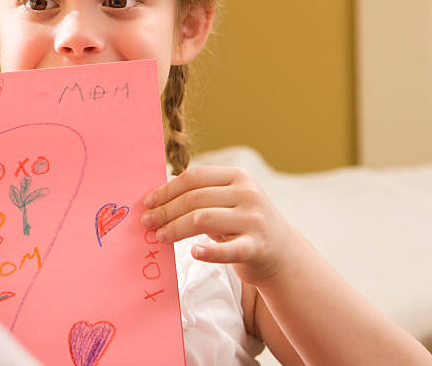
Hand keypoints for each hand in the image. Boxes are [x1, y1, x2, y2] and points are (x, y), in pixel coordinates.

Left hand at [141, 165, 298, 285]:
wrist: (284, 254)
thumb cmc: (244, 224)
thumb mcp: (228, 201)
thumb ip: (202, 194)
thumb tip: (159, 194)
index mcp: (238, 176)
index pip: (195, 177)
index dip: (167, 189)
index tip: (148, 201)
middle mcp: (248, 193)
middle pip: (195, 198)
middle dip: (166, 210)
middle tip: (147, 222)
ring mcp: (254, 219)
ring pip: (203, 219)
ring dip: (175, 228)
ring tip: (159, 237)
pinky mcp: (257, 247)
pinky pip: (228, 249)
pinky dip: (209, 251)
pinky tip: (193, 253)